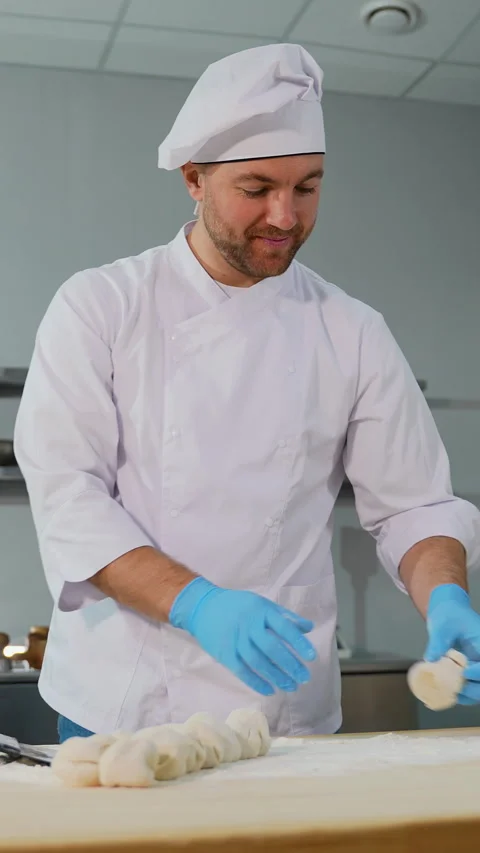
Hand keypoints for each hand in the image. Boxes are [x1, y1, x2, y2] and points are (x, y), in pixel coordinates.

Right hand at [169, 577, 315, 695]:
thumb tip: (309, 627)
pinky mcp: (224, 653)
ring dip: (276, 676)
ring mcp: (235, 640)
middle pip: (272, 648)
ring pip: (258, 662)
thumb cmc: (238, 605)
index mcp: (261, 610)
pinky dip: (256, 682)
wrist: (203, 606)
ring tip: (291, 687)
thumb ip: (285, 616)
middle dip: (290, 665)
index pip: (284, 628)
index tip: (312, 657)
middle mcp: (249, 625)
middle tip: (304, 678)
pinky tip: (269, 690)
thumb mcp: (261, 603)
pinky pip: (242, 671)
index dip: (298, 643)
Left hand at [425, 584, 479, 704]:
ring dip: (471, 694)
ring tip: (454, 696)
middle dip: (476, 688)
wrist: (448, 611)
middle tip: (458, 690)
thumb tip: (431, 659)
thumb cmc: (448, 614)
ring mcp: (478, 663)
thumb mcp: (442, 626)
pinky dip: (465, 693)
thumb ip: (438, 642)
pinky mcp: (471, 669)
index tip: (465, 672)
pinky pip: (472, 684)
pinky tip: (451, 695)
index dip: (479, 671)